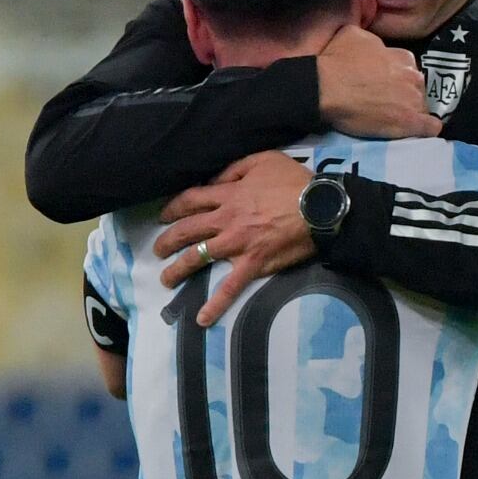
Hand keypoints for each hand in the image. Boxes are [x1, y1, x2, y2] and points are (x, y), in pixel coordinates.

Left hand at [153, 151, 314, 325]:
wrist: (319, 207)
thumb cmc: (293, 181)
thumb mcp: (262, 160)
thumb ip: (234, 168)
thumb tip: (215, 180)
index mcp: (228, 194)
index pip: (190, 200)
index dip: (173, 208)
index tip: (163, 216)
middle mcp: (226, 220)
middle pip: (187, 230)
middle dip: (167, 241)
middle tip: (158, 249)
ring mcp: (237, 244)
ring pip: (198, 258)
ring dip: (178, 270)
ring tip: (166, 279)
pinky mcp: (253, 264)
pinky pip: (230, 287)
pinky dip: (216, 304)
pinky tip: (202, 318)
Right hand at [317, 25, 440, 137]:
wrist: (326, 88)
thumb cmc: (336, 61)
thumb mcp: (354, 35)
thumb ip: (373, 41)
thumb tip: (374, 45)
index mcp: (403, 57)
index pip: (409, 69)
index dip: (398, 78)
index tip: (386, 84)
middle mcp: (413, 77)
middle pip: (417, 88)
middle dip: (405, 95)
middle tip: (386, 102)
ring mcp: (413, 100)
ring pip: (422, 107)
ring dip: (411, 112)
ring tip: (393, 119)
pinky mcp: (409, 122)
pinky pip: (429, 128)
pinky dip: (425, 129)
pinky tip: (415, 131)